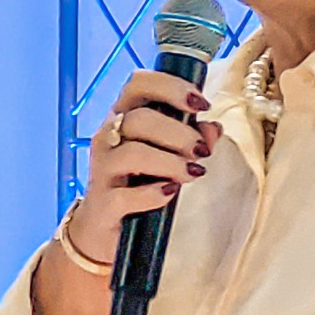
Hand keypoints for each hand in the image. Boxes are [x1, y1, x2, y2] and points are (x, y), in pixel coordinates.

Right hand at [65, 70, 223, 264]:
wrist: (107, 231)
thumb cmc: (139, 184)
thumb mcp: (169, 156)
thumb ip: (193, 139)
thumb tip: (213, 128)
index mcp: (123, 117)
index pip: (138, 83)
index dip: (172, 87)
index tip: (201, 105)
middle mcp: (108, 137)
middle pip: (139, 119)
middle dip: (178, 132)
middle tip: (201, 151)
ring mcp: (102, 170)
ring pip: (133, 153)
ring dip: (170, 162)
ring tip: (192, 173)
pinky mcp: (102, 203)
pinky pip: (126, 196)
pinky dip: (152, 194)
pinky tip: (169, 193)